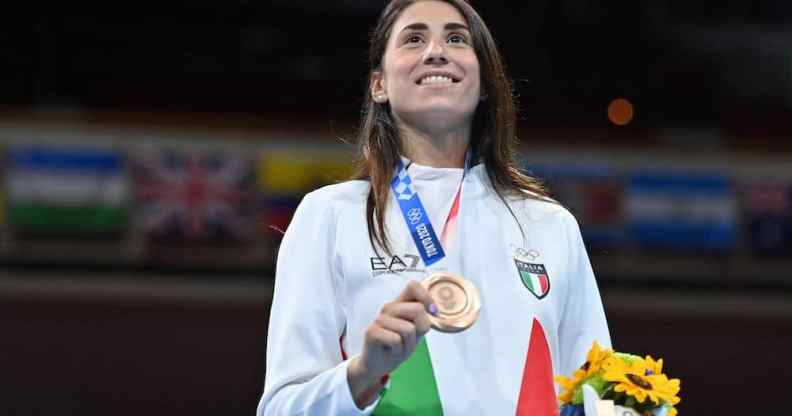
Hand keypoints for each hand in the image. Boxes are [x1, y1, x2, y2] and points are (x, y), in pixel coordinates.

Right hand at [347, 280, 436, 407]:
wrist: (380, 364)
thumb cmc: (399, 345)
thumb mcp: (416, 331)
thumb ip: (423, 318)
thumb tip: (434, 311)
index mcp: (400, 303)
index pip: (413, 286)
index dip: (426, 297)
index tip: (432, 313)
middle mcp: (389, 308)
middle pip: (417, 309)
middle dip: (420, 329)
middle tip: (410, 339)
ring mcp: (379, 319)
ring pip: (408, 328)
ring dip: (408, 344)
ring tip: (399, 347)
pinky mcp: (371, 332)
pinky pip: (395, 340)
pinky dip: (398, 350)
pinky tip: (390, 351)